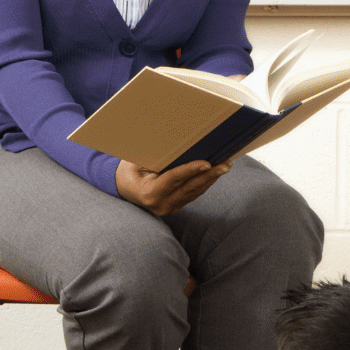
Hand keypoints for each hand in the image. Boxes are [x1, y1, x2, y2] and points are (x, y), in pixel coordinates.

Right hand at [116, 158, 231, 216]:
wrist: (123, 187)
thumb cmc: (129, 169)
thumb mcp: (136, 161)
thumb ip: (154, 157)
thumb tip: (175, 141)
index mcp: (149, 193)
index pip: (173, 180)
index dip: (190, 170)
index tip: (206, 162)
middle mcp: (161, 205)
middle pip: (190, 188)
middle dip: (209, 175)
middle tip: (225, 163)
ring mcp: (170, 208)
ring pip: (195, 191)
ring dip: (212, 178)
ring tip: (226, 165)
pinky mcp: (177, 206)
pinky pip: (194, 193)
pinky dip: (206, 181)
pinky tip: (216, 172)